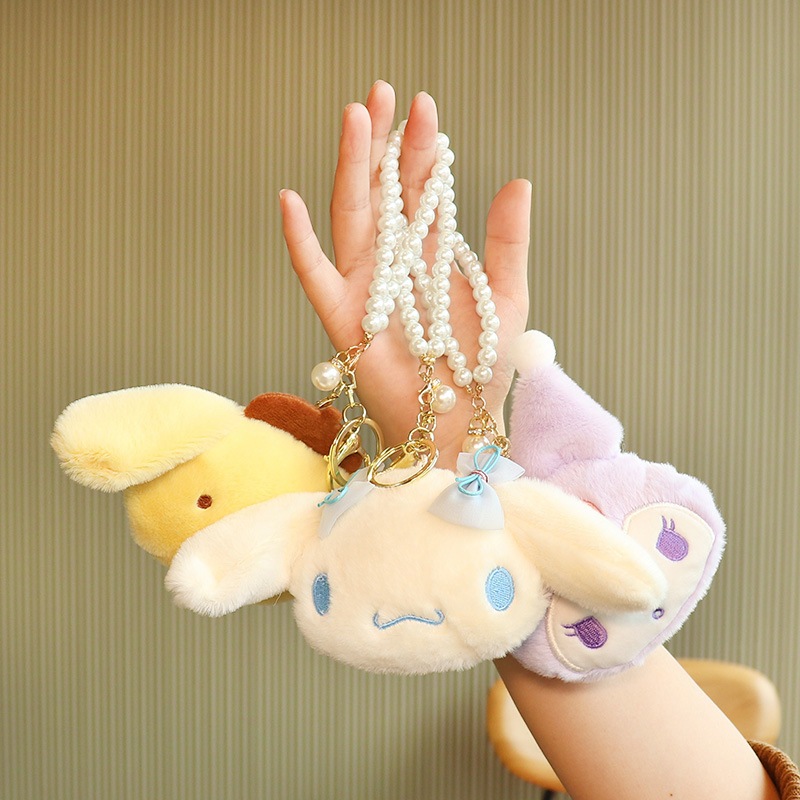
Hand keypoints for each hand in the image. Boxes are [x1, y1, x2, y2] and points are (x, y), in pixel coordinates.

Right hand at [280, 81, 530, 468]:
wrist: (458, 420)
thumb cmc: (482, 366)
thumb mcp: (507, 295)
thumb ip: (508, 241)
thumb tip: (517, 180)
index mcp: (429, 255)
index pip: (421, 191)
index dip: (421, 150)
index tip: (426, 109)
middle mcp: (393, 263)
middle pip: (381, 192)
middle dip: (382, 143)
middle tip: (382, 91)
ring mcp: (364, 287)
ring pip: (351, 217)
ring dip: (351, 169)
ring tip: (355, 118)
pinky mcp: (342, 317)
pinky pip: (314, 274)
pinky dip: (299, 240)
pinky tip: (291, 198)